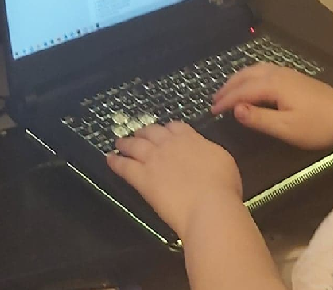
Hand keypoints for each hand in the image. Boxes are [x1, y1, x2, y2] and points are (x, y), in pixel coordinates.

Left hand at [106, 121, 242, 238]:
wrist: (208, 205)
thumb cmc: (223, 186)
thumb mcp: (223, 160)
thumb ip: (208, 152)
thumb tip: (204, 153)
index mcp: (191, 139)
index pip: (176, 127)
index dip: (168, 128)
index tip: (164, 130)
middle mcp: (170, 145)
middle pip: (152, 132)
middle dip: (144, 132)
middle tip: (138, 133)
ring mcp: (154, 160)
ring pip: (135, 146)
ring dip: (126, 142)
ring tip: (119, 142)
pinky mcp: (142, 179)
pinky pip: (125, 167)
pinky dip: (116, 162)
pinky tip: (109, 159)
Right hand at [211, 63, 332, 148]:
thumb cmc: (317, 126)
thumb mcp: (286, 128)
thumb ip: (259, 118)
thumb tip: (235, 109)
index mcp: (274, 85)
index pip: (243, 90)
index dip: (226, 100)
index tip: (211, 112)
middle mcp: (278, 73)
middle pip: (246, 75)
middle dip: (228, 87)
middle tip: (214, 101)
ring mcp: (288, 73)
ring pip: (255, 70)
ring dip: (239, 79)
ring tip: (228, 91)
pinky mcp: (295, 77)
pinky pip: (264, 70)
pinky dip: (250, 76)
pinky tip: (251, 84)